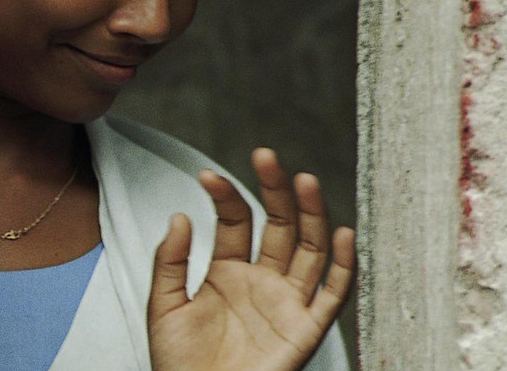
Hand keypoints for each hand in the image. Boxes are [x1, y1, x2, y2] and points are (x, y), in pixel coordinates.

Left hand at [149, 149, 355, 370]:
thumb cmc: (179, 362)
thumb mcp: (163, 305)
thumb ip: (171, 262)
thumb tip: (180, 216)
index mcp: (227, 272)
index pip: (235, 221)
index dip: (224, 196)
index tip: (206, 176)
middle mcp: (262, 281)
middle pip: (279, 226)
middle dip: (274, 191)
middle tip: (266, 156)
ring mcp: (287, 303)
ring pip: (309, 250)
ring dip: (310, 215)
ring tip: (304, 180)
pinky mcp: (305, 329)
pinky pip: (333, 295)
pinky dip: (342, 266)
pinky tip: (341, 233)